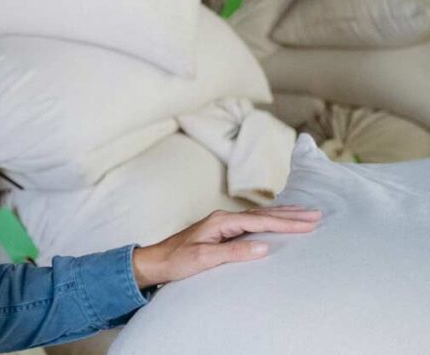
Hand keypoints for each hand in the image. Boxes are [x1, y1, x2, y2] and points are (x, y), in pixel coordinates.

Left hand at [131, 205, 320, 287]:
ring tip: (306, 213)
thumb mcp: (204, 259)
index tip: (310, 224)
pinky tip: (277, 219)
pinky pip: (252, 222)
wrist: (156, 261)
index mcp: (221, 221)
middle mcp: (223, 218)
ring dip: (283, 214)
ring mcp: (223, 223)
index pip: (260, 221)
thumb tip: (263, 246)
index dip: (286, 223)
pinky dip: (270, 219)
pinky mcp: (222, 231)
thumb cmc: (176, 260)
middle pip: (263, 214)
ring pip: (259, 216)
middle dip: (291, 215)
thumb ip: (233, 252)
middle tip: (318, 215)